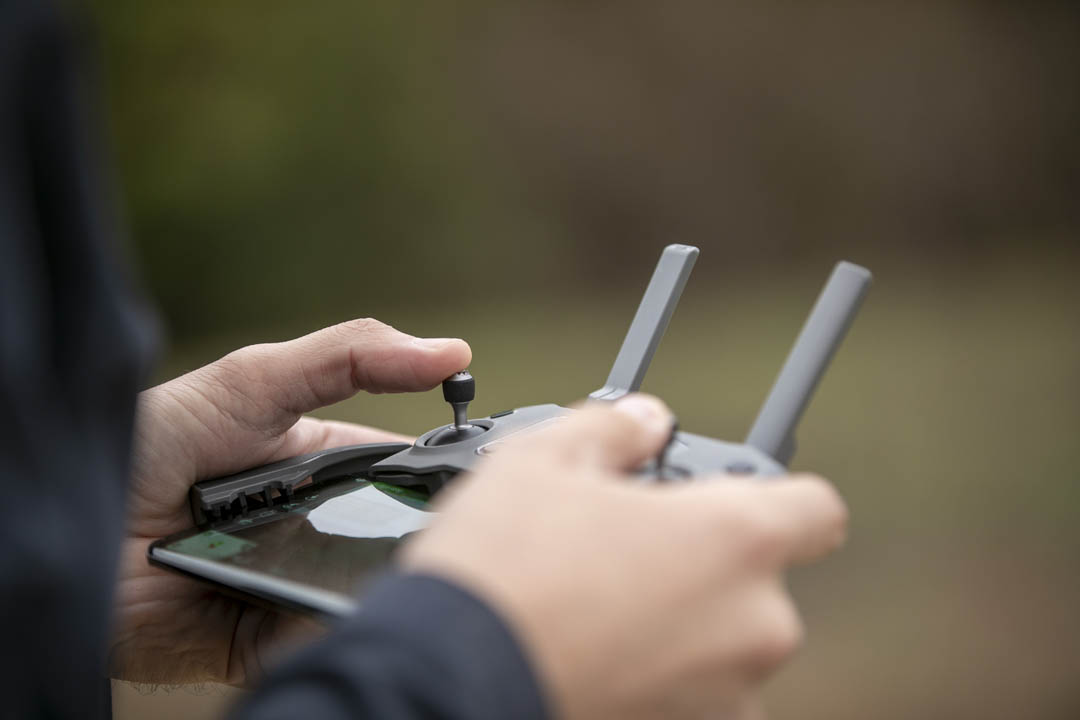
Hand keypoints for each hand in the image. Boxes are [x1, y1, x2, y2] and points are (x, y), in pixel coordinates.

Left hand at [110, 319, 470, 684]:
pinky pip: (317, 631)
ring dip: (389, 578)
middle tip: (465, 531)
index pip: (402, 468)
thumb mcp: (254, 380)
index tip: (492, 473)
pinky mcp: (264, 635)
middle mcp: (314, 523)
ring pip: (365, 586)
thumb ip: (350, 357)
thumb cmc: (151, 440)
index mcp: (321, 464)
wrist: (67, 523)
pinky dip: (337, 618)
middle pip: (391, 533)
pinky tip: (355, 601)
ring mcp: (293, 580)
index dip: (444, 470)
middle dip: (424, 534)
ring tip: (424, 569)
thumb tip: (452, 352)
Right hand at [403, 395, 846, 719]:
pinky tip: (593, 658)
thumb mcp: (543, 460)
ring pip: (719, 644)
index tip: (732, 500)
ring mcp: (725, 699)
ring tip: (596, 613)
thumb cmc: (501, 572)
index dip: (777, 496)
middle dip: (701, 565)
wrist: (447, 684)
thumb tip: (644, 421)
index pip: (816, 508)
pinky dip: (656, 680)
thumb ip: (612, 428)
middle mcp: (751, 625)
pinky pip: (691, 697)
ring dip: (679, 627)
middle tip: (624, 553)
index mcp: (734, 539)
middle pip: (755, 581)